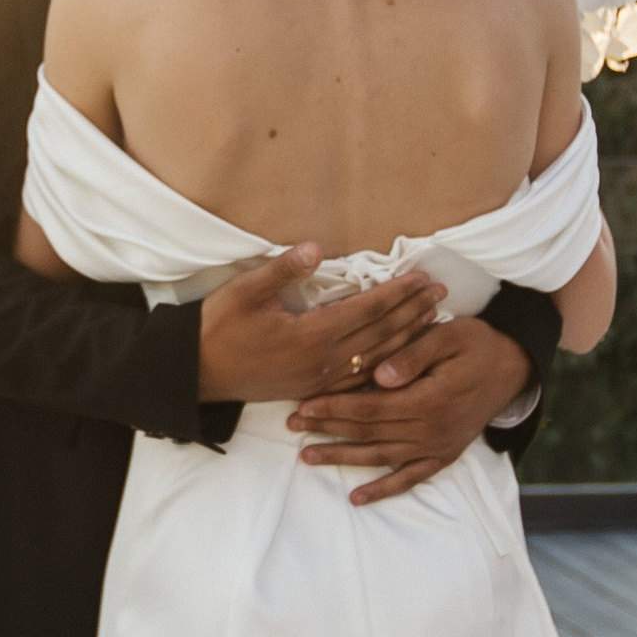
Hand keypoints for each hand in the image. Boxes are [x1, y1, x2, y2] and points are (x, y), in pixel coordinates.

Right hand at [195, 250, 445, 408]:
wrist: (195, 373)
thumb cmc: (217, 328)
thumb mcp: (245, 291)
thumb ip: (283, 269)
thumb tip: (316, 248)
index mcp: (311, 335)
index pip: (367, 309)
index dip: (398, 293)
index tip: (422, 277)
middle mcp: (323, 361)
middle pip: (380, 334)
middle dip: (413, 312)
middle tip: (441, 294)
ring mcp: (319, 379)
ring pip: (376, 358)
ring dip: (407, 338)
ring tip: (431, 320)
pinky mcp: (311, 388)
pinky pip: (360, 378)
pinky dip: (386, 363)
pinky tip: (399, 356)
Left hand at [287, 314, 535, 506]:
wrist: (511, 368)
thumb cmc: (476, 344)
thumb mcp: (449, 335)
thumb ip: (413, 355)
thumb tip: (379, 376)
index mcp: (430, 399)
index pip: (370, 407)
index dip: (334, 407)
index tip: (303, 404)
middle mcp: (432, 430)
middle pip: (369, 432)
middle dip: (327, 429)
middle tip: (291, 425)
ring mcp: (438, 447)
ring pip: (381, 457)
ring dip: (342, 458)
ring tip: (307, 457)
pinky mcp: (443, 456)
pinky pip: (410, 479)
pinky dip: (383, 490)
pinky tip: (356, 498)